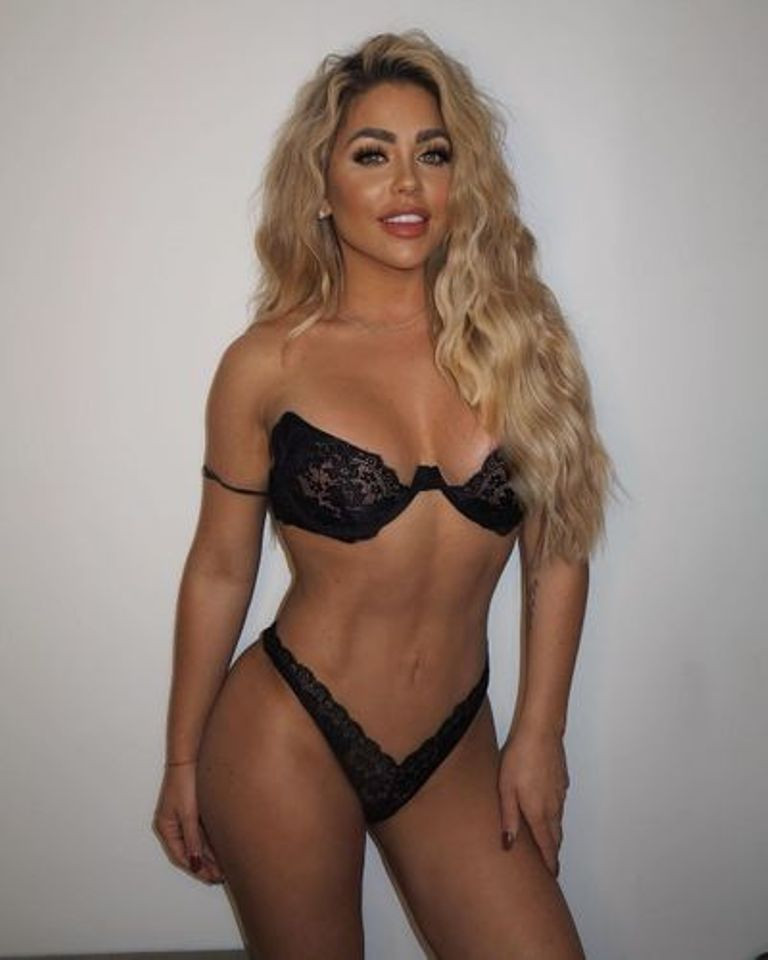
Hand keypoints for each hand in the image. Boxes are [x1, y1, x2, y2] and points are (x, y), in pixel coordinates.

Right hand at [152, 764, 225, 885]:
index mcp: (166, 827)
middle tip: (220, 877)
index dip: (196, 869)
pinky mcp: (193, 811)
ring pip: (196, 844)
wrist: (190, 758)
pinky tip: (221, 851)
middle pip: (188, 851)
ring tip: (223, 868)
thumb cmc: (185, 783)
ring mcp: (183, 818)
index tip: (211, 878)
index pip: (180, 856)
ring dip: (208, 856)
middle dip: (204, 865)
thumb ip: (192, 840)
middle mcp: (173, 825)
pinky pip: (201, 833)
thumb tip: (196, 863)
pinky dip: (210, 843)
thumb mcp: (189, 814)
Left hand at [497, 722, 569, 876]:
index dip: (549, 863)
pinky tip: (546, 810)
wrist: (541, 731)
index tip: (551, 876)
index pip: (547, 846)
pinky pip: (559, 804)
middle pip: (555, 836)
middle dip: (552, 851)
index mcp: (539, 812)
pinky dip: (554, 814)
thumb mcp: (505, 788)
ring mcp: (559, 793)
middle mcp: (553, 807)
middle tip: (549, 865)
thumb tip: (509, 844)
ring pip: (558, 820)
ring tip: (547, 843)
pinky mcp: (561, 781)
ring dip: (553, 834)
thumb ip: (509, 817)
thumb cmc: (519, 758)